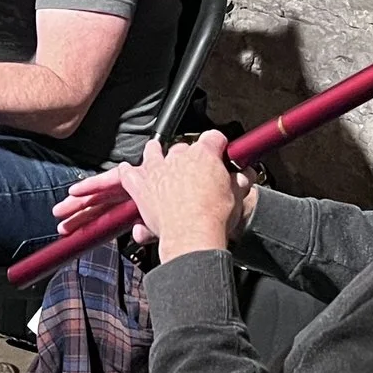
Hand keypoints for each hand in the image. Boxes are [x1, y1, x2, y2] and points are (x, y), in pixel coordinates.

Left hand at [106, 133, 252, 257]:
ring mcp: (158, 170)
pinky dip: (127, 172)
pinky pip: (128, 173)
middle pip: (182, 147)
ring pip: (153, 152)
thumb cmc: (214, 217)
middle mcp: (179, 157)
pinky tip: (127, 170)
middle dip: (188, 155)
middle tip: (192, 170)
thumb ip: (240, 181)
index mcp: (205, 155)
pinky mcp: (142, 186)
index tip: (219, 151)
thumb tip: (245, 176)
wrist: (193, 234)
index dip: (217, 145)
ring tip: (156, 152)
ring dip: (155, 152)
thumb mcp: (237, 196)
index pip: (213, 138)